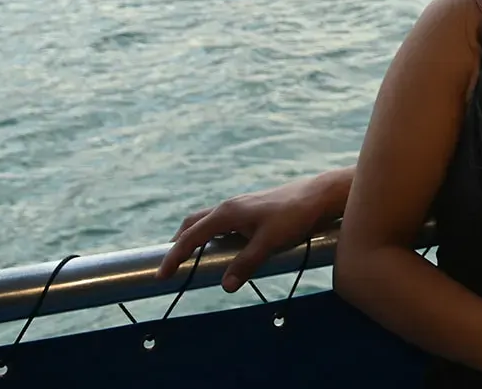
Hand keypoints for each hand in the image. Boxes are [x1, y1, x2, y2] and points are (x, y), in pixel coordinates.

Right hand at [156, 169, 348, 290]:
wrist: (321, 195)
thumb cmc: (295, 216)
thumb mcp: (269, 243)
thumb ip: (246, 264)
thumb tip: (225, 286)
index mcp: (227, 213)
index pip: (191, 236)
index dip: (174, 256)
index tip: (161, 275)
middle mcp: (230, 207)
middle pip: (193, 224)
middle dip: (179, 244)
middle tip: (170, 266)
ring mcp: (242, 206)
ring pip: (208, 221)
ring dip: (195, 238)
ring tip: (190, 259)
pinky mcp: (253, 210)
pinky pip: (223, 222)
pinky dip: (213, 235)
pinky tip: (222, 248)